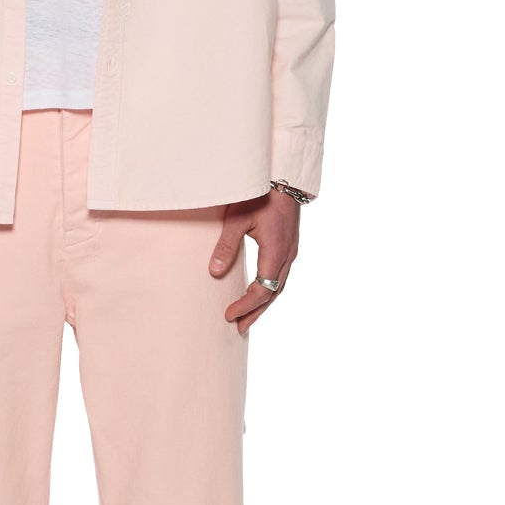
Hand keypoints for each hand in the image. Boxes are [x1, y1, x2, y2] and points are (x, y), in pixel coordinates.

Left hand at [209, 188, 298, 335]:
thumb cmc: (259, 194)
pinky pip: (281, 275)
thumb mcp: (237, 219)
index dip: (245, 305)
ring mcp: (291, 250)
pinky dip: (270, 289)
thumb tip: (214, 272)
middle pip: (272, 293)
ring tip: (248, 316)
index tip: (229, 315)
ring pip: (279, 285)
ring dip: (264, 302)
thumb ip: (226, 246)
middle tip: (238, 327)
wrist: (284, 176)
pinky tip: (261, 291)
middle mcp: (287, 255)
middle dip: (255, 311)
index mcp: (275, 252)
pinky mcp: (289, 245)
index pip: (262, 290)